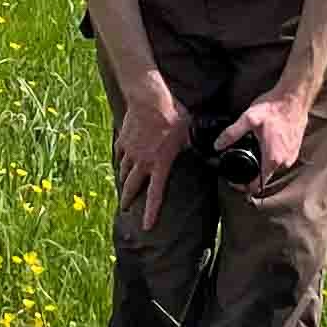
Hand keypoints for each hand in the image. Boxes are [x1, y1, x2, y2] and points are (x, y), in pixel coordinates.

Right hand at [114, 67, 193, 233]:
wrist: (150, 99)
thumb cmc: (173, 115)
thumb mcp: (189, 134)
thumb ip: (192, 146)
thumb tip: (206, 152)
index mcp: (160, 165)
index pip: (155, 195)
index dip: (151, 213)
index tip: (146, 227)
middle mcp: (142, 162)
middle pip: (132, 187)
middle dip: (129, 200)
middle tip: (126, 209)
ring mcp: (130, 151)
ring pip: (124, 171)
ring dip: (124, 181)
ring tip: (123, 187)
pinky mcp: (123, 139)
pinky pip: (120, 154)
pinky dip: (120, 160)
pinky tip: (120, 161)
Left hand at [214, 83, 313, 189]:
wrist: (295, 98)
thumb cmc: (275, 108)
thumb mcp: (249, 119)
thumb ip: (232, 133)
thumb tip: (218, 145)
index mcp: (272, 158)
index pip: (257, 185)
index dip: (244, 186)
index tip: (236, 181)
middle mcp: (284, 161)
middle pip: (264, 176)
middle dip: (252, 171)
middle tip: (241, 159)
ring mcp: (291, 156)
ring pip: (272, 167)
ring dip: (262, 161)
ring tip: (254, 148)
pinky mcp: (295, 149)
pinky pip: (280, 159)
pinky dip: (272, 154)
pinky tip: (266, 142)